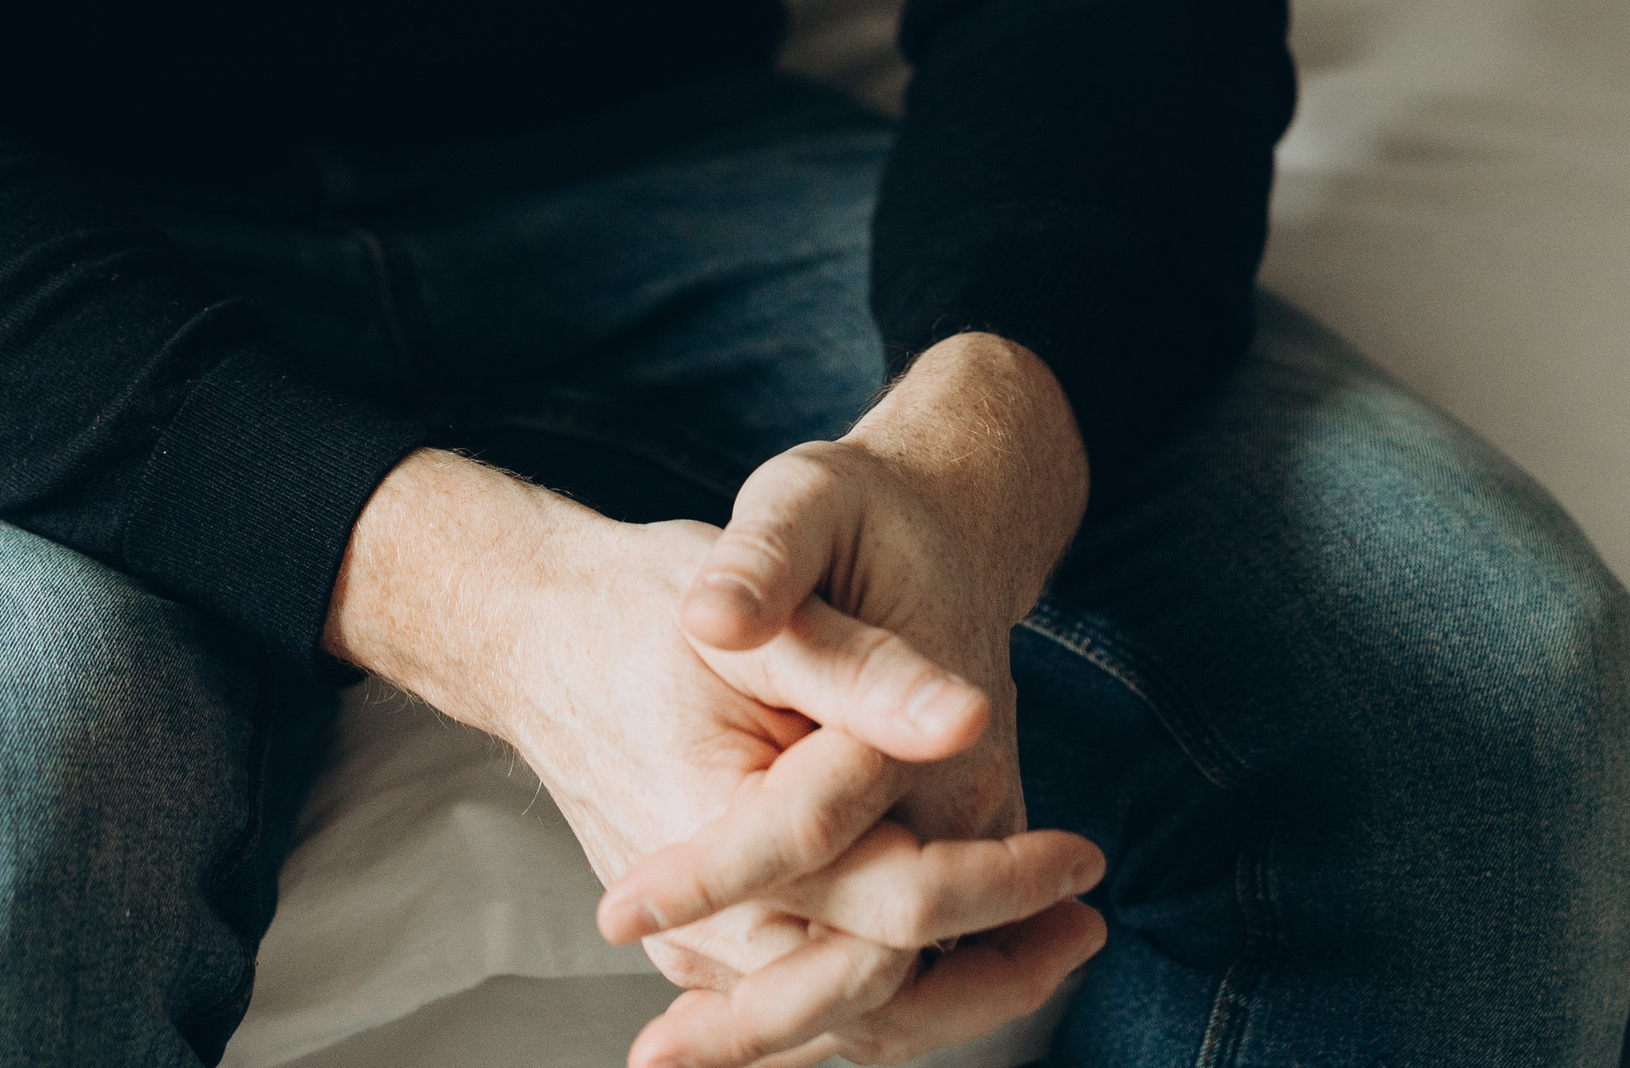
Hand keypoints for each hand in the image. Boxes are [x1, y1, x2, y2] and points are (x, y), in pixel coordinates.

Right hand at [323, 417, 1100, 1067]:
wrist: (542, 634)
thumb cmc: (645, 608)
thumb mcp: (761, 615)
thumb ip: (862, 670)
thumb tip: (974, 714)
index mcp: (720, 839)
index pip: (893, 897)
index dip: (1001, 879)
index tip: (1084, 852)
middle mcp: (703, 925)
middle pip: (877, 990)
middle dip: (996, 965)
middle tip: (1086, 919)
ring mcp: (698, 951)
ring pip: (847, 1020)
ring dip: (954, 997)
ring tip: (1051, 945)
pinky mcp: (705, 949)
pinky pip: (810, 1002)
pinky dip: (888, 995)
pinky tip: (960, 958)